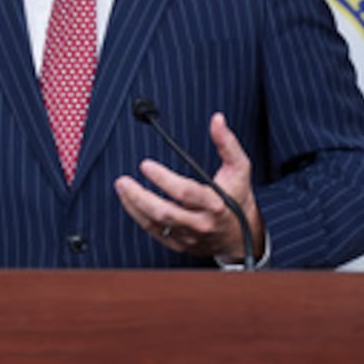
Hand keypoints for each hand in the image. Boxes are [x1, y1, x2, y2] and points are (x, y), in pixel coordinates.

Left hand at [114, 112, 264, 259]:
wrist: (241, 235)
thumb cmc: (238, 196)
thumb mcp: (239, 168)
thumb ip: (227, 143)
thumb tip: (217, 119)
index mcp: (215, 204)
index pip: (185, 193)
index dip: (163, 179)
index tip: (145, 165)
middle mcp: (201, 223)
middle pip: (166, 213)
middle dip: (140, 197)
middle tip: (123, 181)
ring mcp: (189, 237)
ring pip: (156, 224)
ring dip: (134, 205)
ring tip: (122, 186)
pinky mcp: (180, 244)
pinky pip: (155, 233)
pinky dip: (138, 217)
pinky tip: (129, 201)